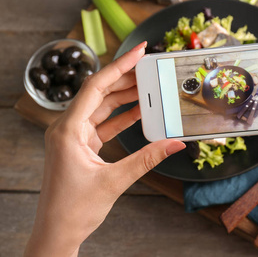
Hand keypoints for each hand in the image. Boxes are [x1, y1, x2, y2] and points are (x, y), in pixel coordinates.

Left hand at [24, 42, 185, 256]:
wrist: (57, 231)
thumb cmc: (74, 209)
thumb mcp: (115, 180)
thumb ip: (147, 159)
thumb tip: (174, 144)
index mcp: (68, 130)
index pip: (96, 87)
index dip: (119, 66)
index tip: (138, 52)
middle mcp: (68, 128)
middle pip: (100, 92)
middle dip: (125, 78)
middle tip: (149, 67)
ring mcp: (74, 136)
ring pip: (102, 106)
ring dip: (125, 97)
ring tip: (148, 86)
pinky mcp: (82, 145)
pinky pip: (104, 123)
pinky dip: (122, 116)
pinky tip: (139, 111)